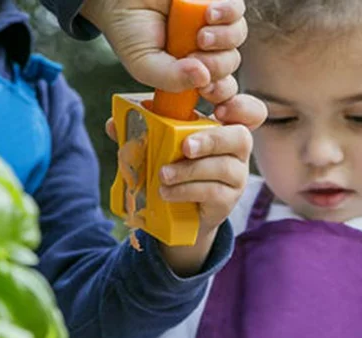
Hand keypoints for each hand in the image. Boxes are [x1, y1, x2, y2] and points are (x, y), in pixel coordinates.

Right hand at [79, 0, 265, 128]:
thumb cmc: (129, 28)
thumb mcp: (144, 64)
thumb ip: (170, 79)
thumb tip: (204, 79)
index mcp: (189, 69)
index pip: (218, 87)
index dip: (219, 91)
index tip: (207, 90)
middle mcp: (203, 48)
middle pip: (229, 63)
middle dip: (216, 65)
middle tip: (195, 56)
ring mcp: (211, 24)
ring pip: (237, 37)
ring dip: (223, 39)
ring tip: (201, 35)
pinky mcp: (215, 1)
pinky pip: (236, 10)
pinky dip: (228, 13)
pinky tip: (210, 13)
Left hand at [105, 120, 252, 275]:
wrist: (178, 208)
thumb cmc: (173, 164)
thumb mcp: (157, 143)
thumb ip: (140, 131)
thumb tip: (114, 124)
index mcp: (223, 124)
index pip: (247, 109)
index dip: (239, 105)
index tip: (216, 106)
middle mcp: (236, 147)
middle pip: (241, 137)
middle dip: (213, 139)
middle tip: (186, 146)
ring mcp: (237, 174)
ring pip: (224, 167)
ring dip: (191, 170)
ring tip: (163, 175)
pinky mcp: (229, 199)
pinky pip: (214, 192)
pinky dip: (187, 190)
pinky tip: (167, 192)